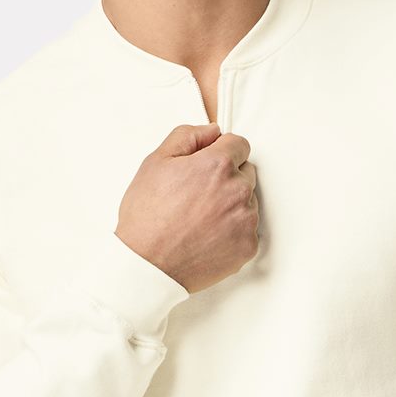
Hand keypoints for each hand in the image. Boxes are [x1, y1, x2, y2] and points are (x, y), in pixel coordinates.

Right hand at [116, 122, 259, 294]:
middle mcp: (238, 190)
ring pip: (248, 201)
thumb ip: (187, 136)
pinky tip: (207, 237)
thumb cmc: (147, 216)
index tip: (208, 166)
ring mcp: (246, 220)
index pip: (239, 144)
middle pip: (246, 172)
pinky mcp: (248, 246)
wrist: (147, 266)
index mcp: (218, 165)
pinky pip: (248, 230)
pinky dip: (232, 231)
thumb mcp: (155, 163)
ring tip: (200, 219)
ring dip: (231, 205)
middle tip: (198, 196)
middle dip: (227, 178)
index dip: (221, 152)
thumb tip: (213, 130)